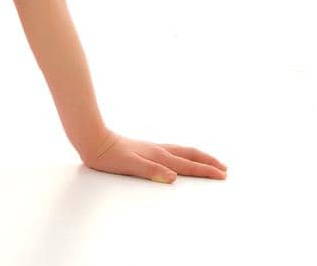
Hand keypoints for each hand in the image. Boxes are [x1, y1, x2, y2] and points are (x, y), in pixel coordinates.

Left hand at [80, 128, 227, 182]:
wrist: (92, 139)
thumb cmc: (109, 155)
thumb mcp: (129, 166)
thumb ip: (151, 171)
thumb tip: (173, 177)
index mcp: (158, 156)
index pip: (187, 166)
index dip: (206, 171)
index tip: (222, 176)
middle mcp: (158, 150)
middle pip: (189, 155)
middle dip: (208, 162)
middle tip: (224, 168)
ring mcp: (152, 148)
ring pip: (181, 151)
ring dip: (198, 157)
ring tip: (208, 161)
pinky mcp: (144, 148)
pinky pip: (172, 151)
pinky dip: (184, 155)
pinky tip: (178, 157)